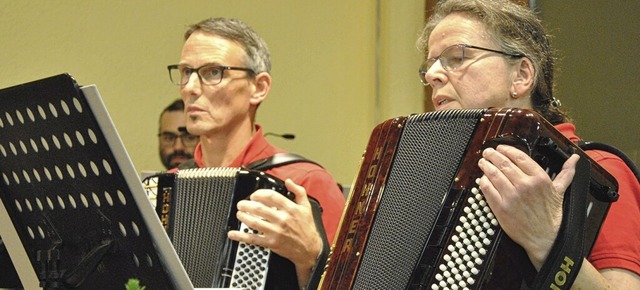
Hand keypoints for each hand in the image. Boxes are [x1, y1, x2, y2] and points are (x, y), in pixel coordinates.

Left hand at [228, 179, 321, 286]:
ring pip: (254, 222)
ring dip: (243, 216)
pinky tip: (233, 233)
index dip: (258, 194)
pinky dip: (241, 236)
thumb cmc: (307, 228)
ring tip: (239, 213)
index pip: (270, 196)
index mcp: (290, 208)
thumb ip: (298, 191)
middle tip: (241, 204)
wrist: (309, 249)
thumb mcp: (307, 207)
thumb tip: (288, 181)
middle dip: (246, 204)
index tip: (254, 195)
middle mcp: (282, 219)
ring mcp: (276, 232)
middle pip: (259, 208)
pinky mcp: (271, 243)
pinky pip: (253, 238)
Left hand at [477, 145, 578, 268]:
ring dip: (486, 166)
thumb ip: (566, 172)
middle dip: (493, 155)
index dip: (507, 150)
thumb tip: (575, 158)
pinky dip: (483, 182)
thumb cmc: (551, 215)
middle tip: (487, 152)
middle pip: (504, 164)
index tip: (501, 148)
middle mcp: (525, 185)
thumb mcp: (560, 191)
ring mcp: (512, 196)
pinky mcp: (501, 208)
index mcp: (539, 179)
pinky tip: (482, 179)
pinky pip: (488, 190)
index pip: (519, 157)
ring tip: (483, 163)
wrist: (544, 238)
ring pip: (494, 175)